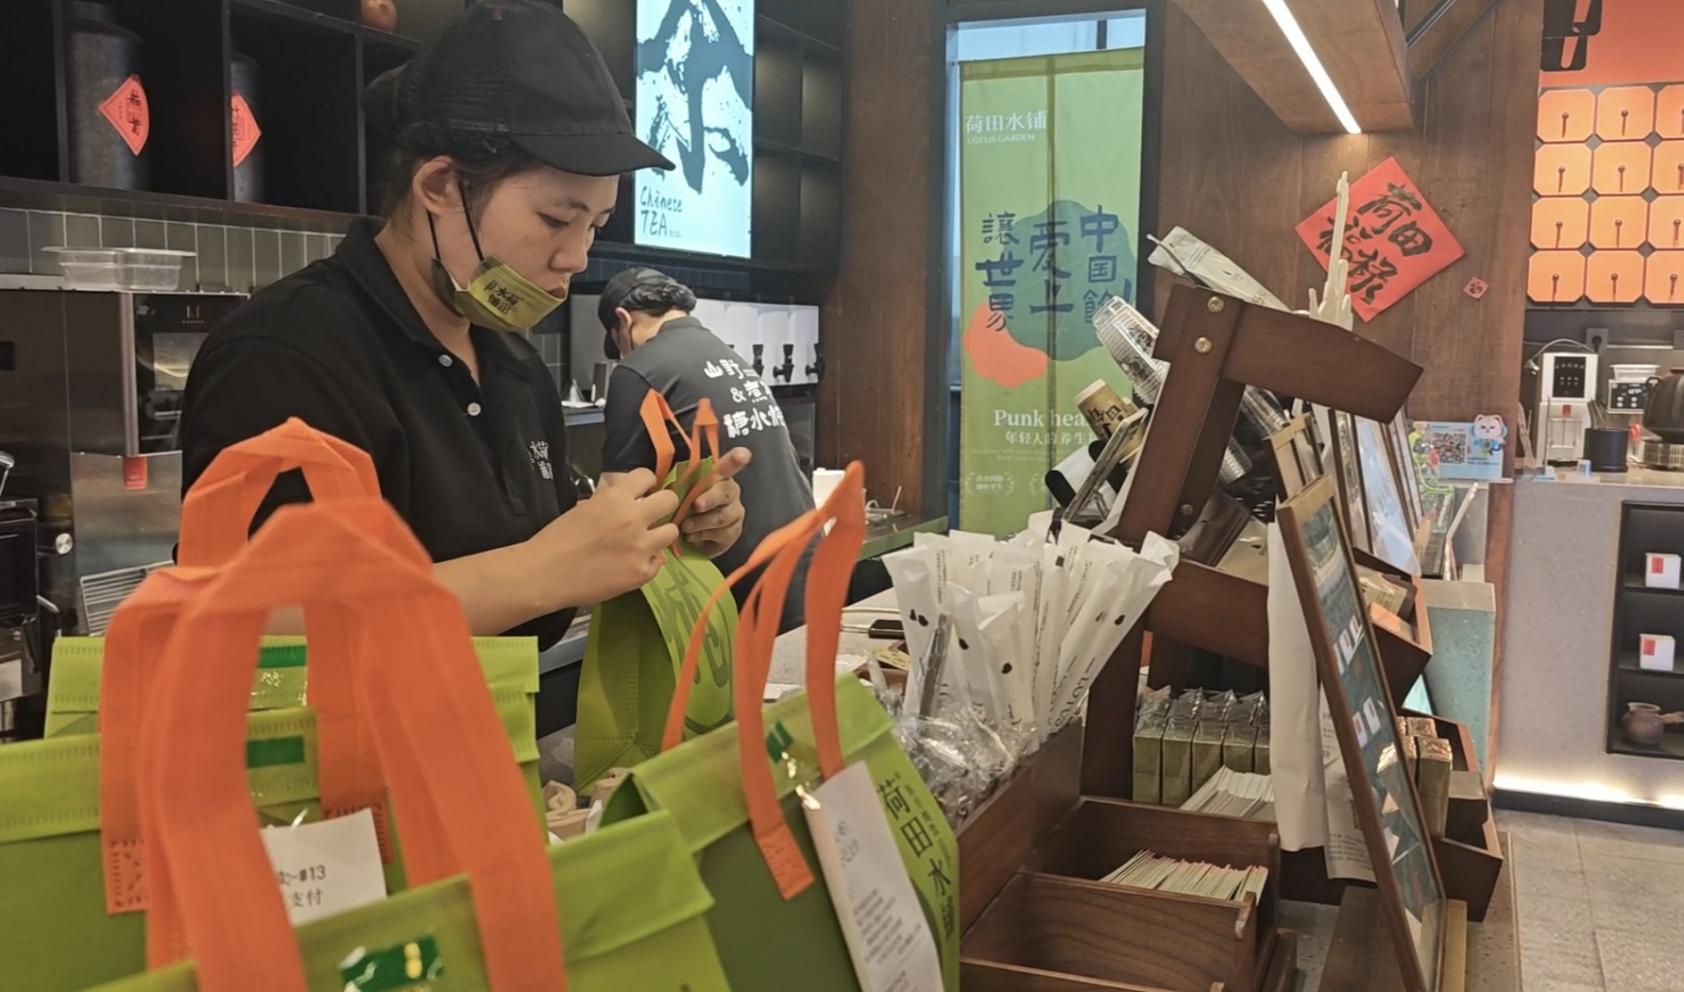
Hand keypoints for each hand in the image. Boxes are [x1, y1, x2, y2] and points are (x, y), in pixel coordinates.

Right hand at [529, 468, 679, 603]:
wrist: (545, 574)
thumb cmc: (556, 539)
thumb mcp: (584, 507)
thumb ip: (609, 501)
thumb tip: (625, 497)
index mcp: (616, 498)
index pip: (647, 476)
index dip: (644, 484)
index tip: (640, 492)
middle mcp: (634, 519)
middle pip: (670, 500)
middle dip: (661, 504)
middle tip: (651, 515)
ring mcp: (641, 548)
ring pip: (671, 532)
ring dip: (658, 534)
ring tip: (643, 541)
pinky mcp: (642, 573)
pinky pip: (658, 562)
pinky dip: (647, 562)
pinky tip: (630, 564)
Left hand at [683, 447, 750, 558]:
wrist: (690, 536)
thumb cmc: (684, 507)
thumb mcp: (679, 494)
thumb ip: (678, 486)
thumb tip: (667, 489)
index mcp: (718, 477)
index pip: (728, 465)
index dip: (735, 460)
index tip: (742, 454)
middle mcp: (731, 492)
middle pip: (725, 492)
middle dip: (710, 499)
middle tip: (696, 505)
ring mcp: (735, 513)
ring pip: (722, 517)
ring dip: (700, 522)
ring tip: (685, 527)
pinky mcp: (733, 533)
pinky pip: (720, 534)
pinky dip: (702, 536)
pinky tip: (691, 536)